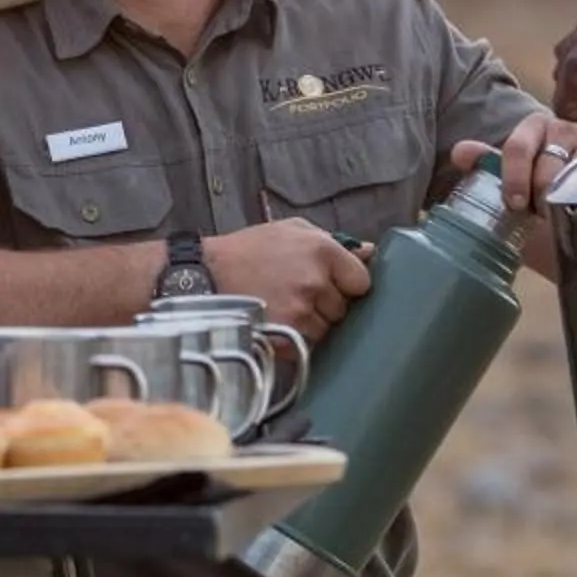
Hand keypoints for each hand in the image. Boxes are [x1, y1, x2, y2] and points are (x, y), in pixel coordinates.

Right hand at [203, 218, 372, 341]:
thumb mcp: (290, 231)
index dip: (348, 286)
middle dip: (327, 306)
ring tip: (284, 310)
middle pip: (343, 308)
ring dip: (311, 325)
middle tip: (299, 296)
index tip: (333, 286)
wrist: (205, 276)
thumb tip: (371, 252)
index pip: (361, 281)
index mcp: (322, 250)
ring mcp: (301, 311)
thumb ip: (332, 240)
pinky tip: (278, 324)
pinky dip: (295, 340)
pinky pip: (307, 345)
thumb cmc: (249, 250)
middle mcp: (316, 280)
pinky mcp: (286, 335)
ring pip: (326, 330)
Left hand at [450, 110, 576, 217]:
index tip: (515, 204)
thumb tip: (460, 151)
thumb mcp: (513, 190)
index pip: (517, 149)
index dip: (513, 178)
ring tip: (566, 215)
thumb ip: (488, 168)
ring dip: (564, 203)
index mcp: (534, 129)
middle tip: (545, 216)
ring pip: (570, 177)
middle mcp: (565, 128)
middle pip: (543, 167)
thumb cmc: (544, 209)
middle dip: (540, 198)